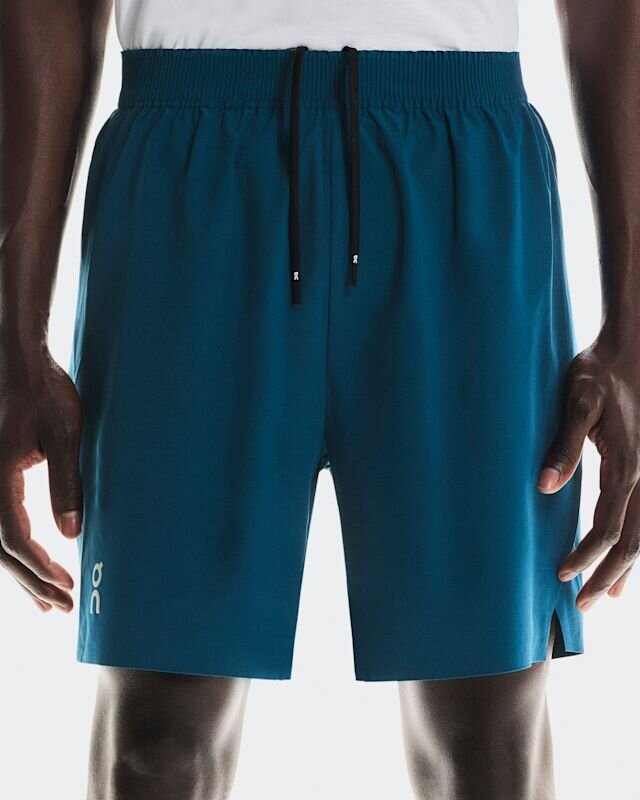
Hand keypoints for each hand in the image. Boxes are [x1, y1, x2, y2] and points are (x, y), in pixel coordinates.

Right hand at [0, 345, 81, 611]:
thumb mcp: (65, 435)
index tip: (65, 585)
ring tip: (46, 603)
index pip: (12, 536)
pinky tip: (32, 566)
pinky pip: (0, 523)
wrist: (20, 365)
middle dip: (30, 581)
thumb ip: (66, 484)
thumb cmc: (45, 393)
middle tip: (62, 607)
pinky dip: (15, 550)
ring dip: (21, 574)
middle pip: (0, 549)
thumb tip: (71, 534)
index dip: (38, 566)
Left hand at [537, 335, 639, 610]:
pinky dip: (635, 548)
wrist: (628, 352)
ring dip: (624, 569)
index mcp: (625, 466)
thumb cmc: (597, 375)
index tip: (562, 575)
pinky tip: (625, 565)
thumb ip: (563, 444)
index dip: (586, 555)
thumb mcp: (577, 402)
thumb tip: (545, 485)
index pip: (608, 527)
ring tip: (605, 597)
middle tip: (582, 604)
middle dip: (607, 574)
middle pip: (632, 542)